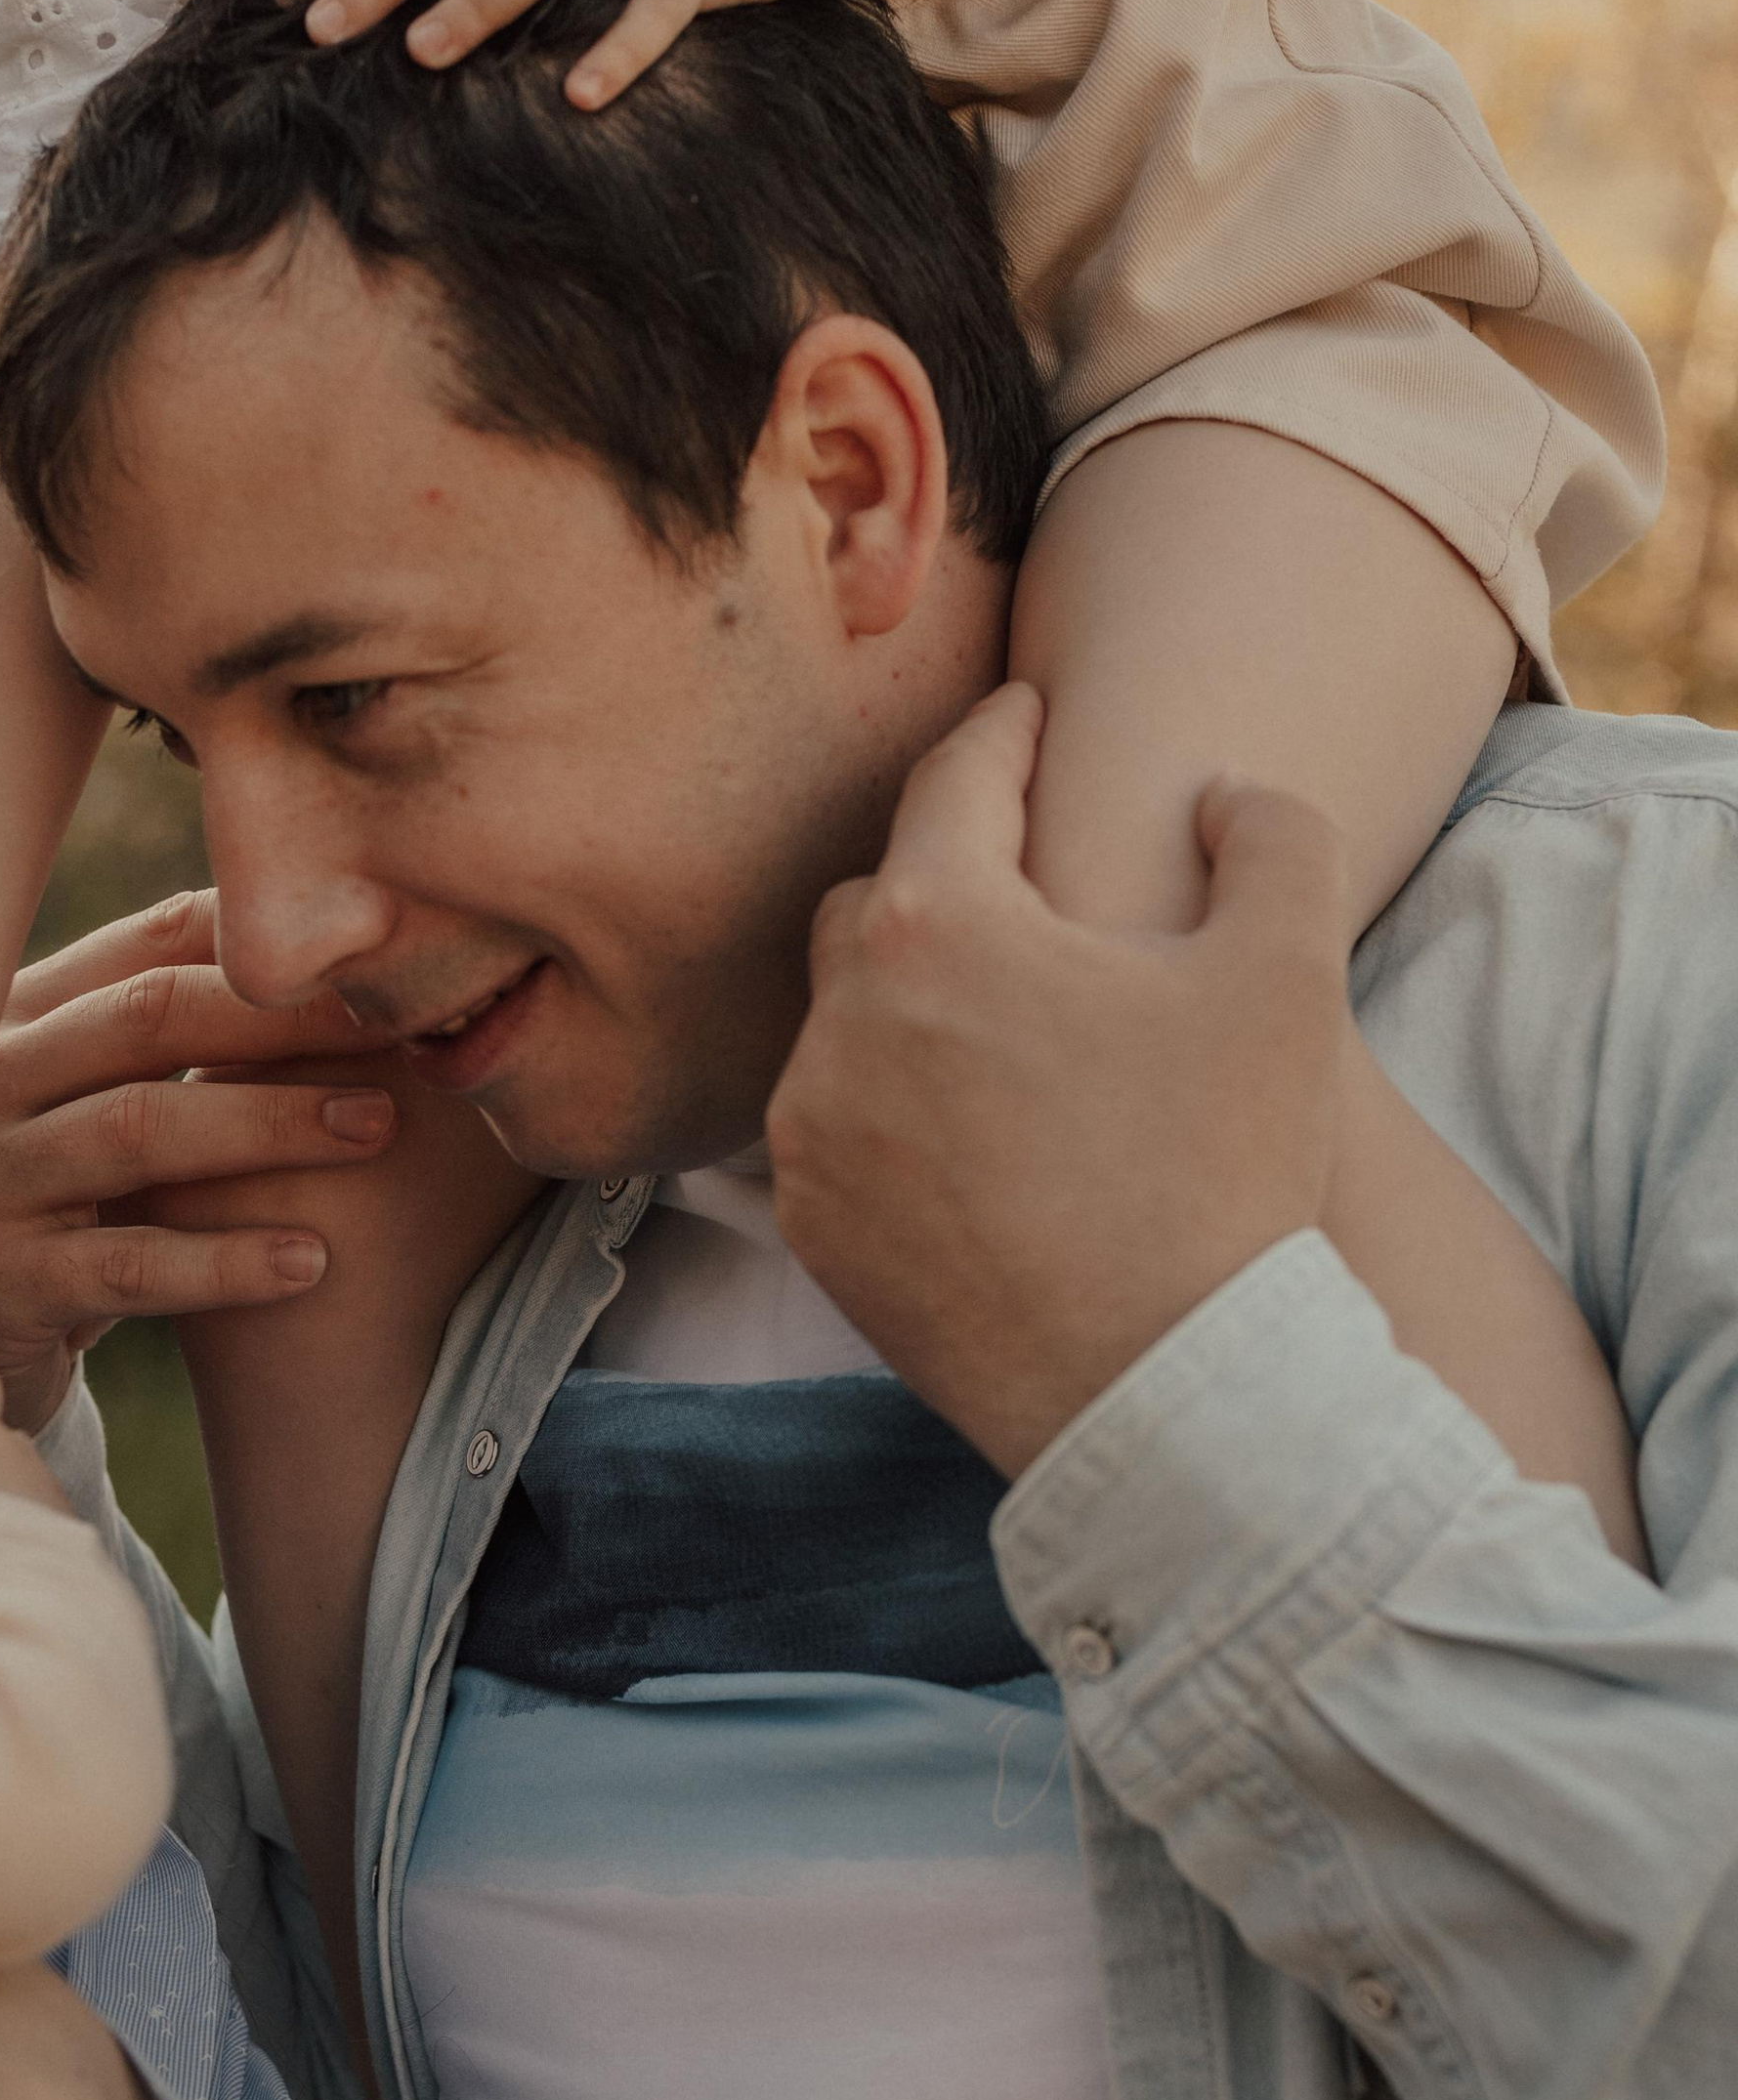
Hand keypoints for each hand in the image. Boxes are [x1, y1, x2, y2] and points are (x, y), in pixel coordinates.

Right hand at [0, 896, 407, 1516]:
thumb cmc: (46, 1206)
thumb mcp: (79, 1108)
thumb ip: (156, 1035)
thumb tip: (316, 956)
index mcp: (19, 1018)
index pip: (143, 947)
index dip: (255, 942)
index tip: (364, 943)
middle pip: (148, 1017)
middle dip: (281, 1016)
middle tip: (395, 1024)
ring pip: (142, 1128)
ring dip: (269, 1123)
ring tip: (376, 1127)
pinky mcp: (9, 1284)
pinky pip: (133, 1265)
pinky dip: (227, 1260)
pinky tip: (312, 1259)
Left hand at [766, 683, 1350, 1477]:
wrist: (1165, 1387)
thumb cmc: (1227, 1172)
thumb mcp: (1289, 974)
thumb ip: (1269, 834)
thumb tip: (1217, 791)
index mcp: (937, 928)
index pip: (957, 782)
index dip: (1004, 734)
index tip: (1029, 711)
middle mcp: (842, 1019)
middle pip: (880, 897)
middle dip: (948, 871)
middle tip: (1020, 871)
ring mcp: (811, 1131)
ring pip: (846, 1019)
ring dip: (912, 1000)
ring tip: (998, 1013)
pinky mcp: (813, 1226)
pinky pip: (835, 1126)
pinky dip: (889, 1104)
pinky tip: (964, 1122)